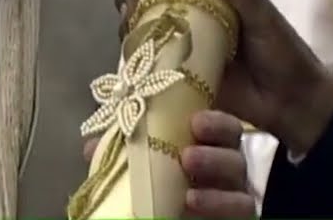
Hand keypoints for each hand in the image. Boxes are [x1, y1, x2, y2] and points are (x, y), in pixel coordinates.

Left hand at [82, 110, 254, 217]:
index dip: (215, 122)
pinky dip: (220, 205)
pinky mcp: (236, 214)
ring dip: (214, 187)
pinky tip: (193, 202)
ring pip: (240, 183)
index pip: (223, 127)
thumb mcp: (136, 160)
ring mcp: (233, 192)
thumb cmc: (154, 178)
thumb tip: (91, 147)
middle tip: (188, 156)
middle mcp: (226, 165)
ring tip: (188, 191)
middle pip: (235, 153)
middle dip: (214, 154)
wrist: (161, 210)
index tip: (195, 122)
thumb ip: (122, 148)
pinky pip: (242, 209)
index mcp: (207, 142)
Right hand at [117, 0, 332, 156]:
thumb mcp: (265, 17)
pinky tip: (133, 57)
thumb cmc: (285, 54)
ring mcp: (187, 42)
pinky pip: (152, 60)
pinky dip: (137, 55)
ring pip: (146, 24)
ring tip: (128, 30)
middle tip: (128, 5)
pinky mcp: (183, 72)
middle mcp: (196, 13)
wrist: (294, 104)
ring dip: (130, 22)